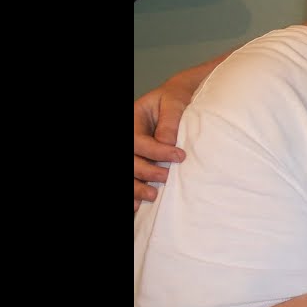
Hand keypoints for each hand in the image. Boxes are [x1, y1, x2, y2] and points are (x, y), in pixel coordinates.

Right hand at [133, 81, 189, 211]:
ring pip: (127, 172)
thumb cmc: (176, 99)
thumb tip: (168, 143)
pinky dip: (132, 193)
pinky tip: (136, 206)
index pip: (137, 140)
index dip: (156, 151)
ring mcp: (131, 151)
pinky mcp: (137, 160)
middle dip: (145, 171)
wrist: (176, 101)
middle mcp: (128, 136)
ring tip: (152, 196)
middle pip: (128, 159)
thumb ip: (171, 121)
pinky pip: (131, 177)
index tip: (179, 156)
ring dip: (135, 187)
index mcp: (132, 119)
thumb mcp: (175, 102)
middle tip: (166, 177)